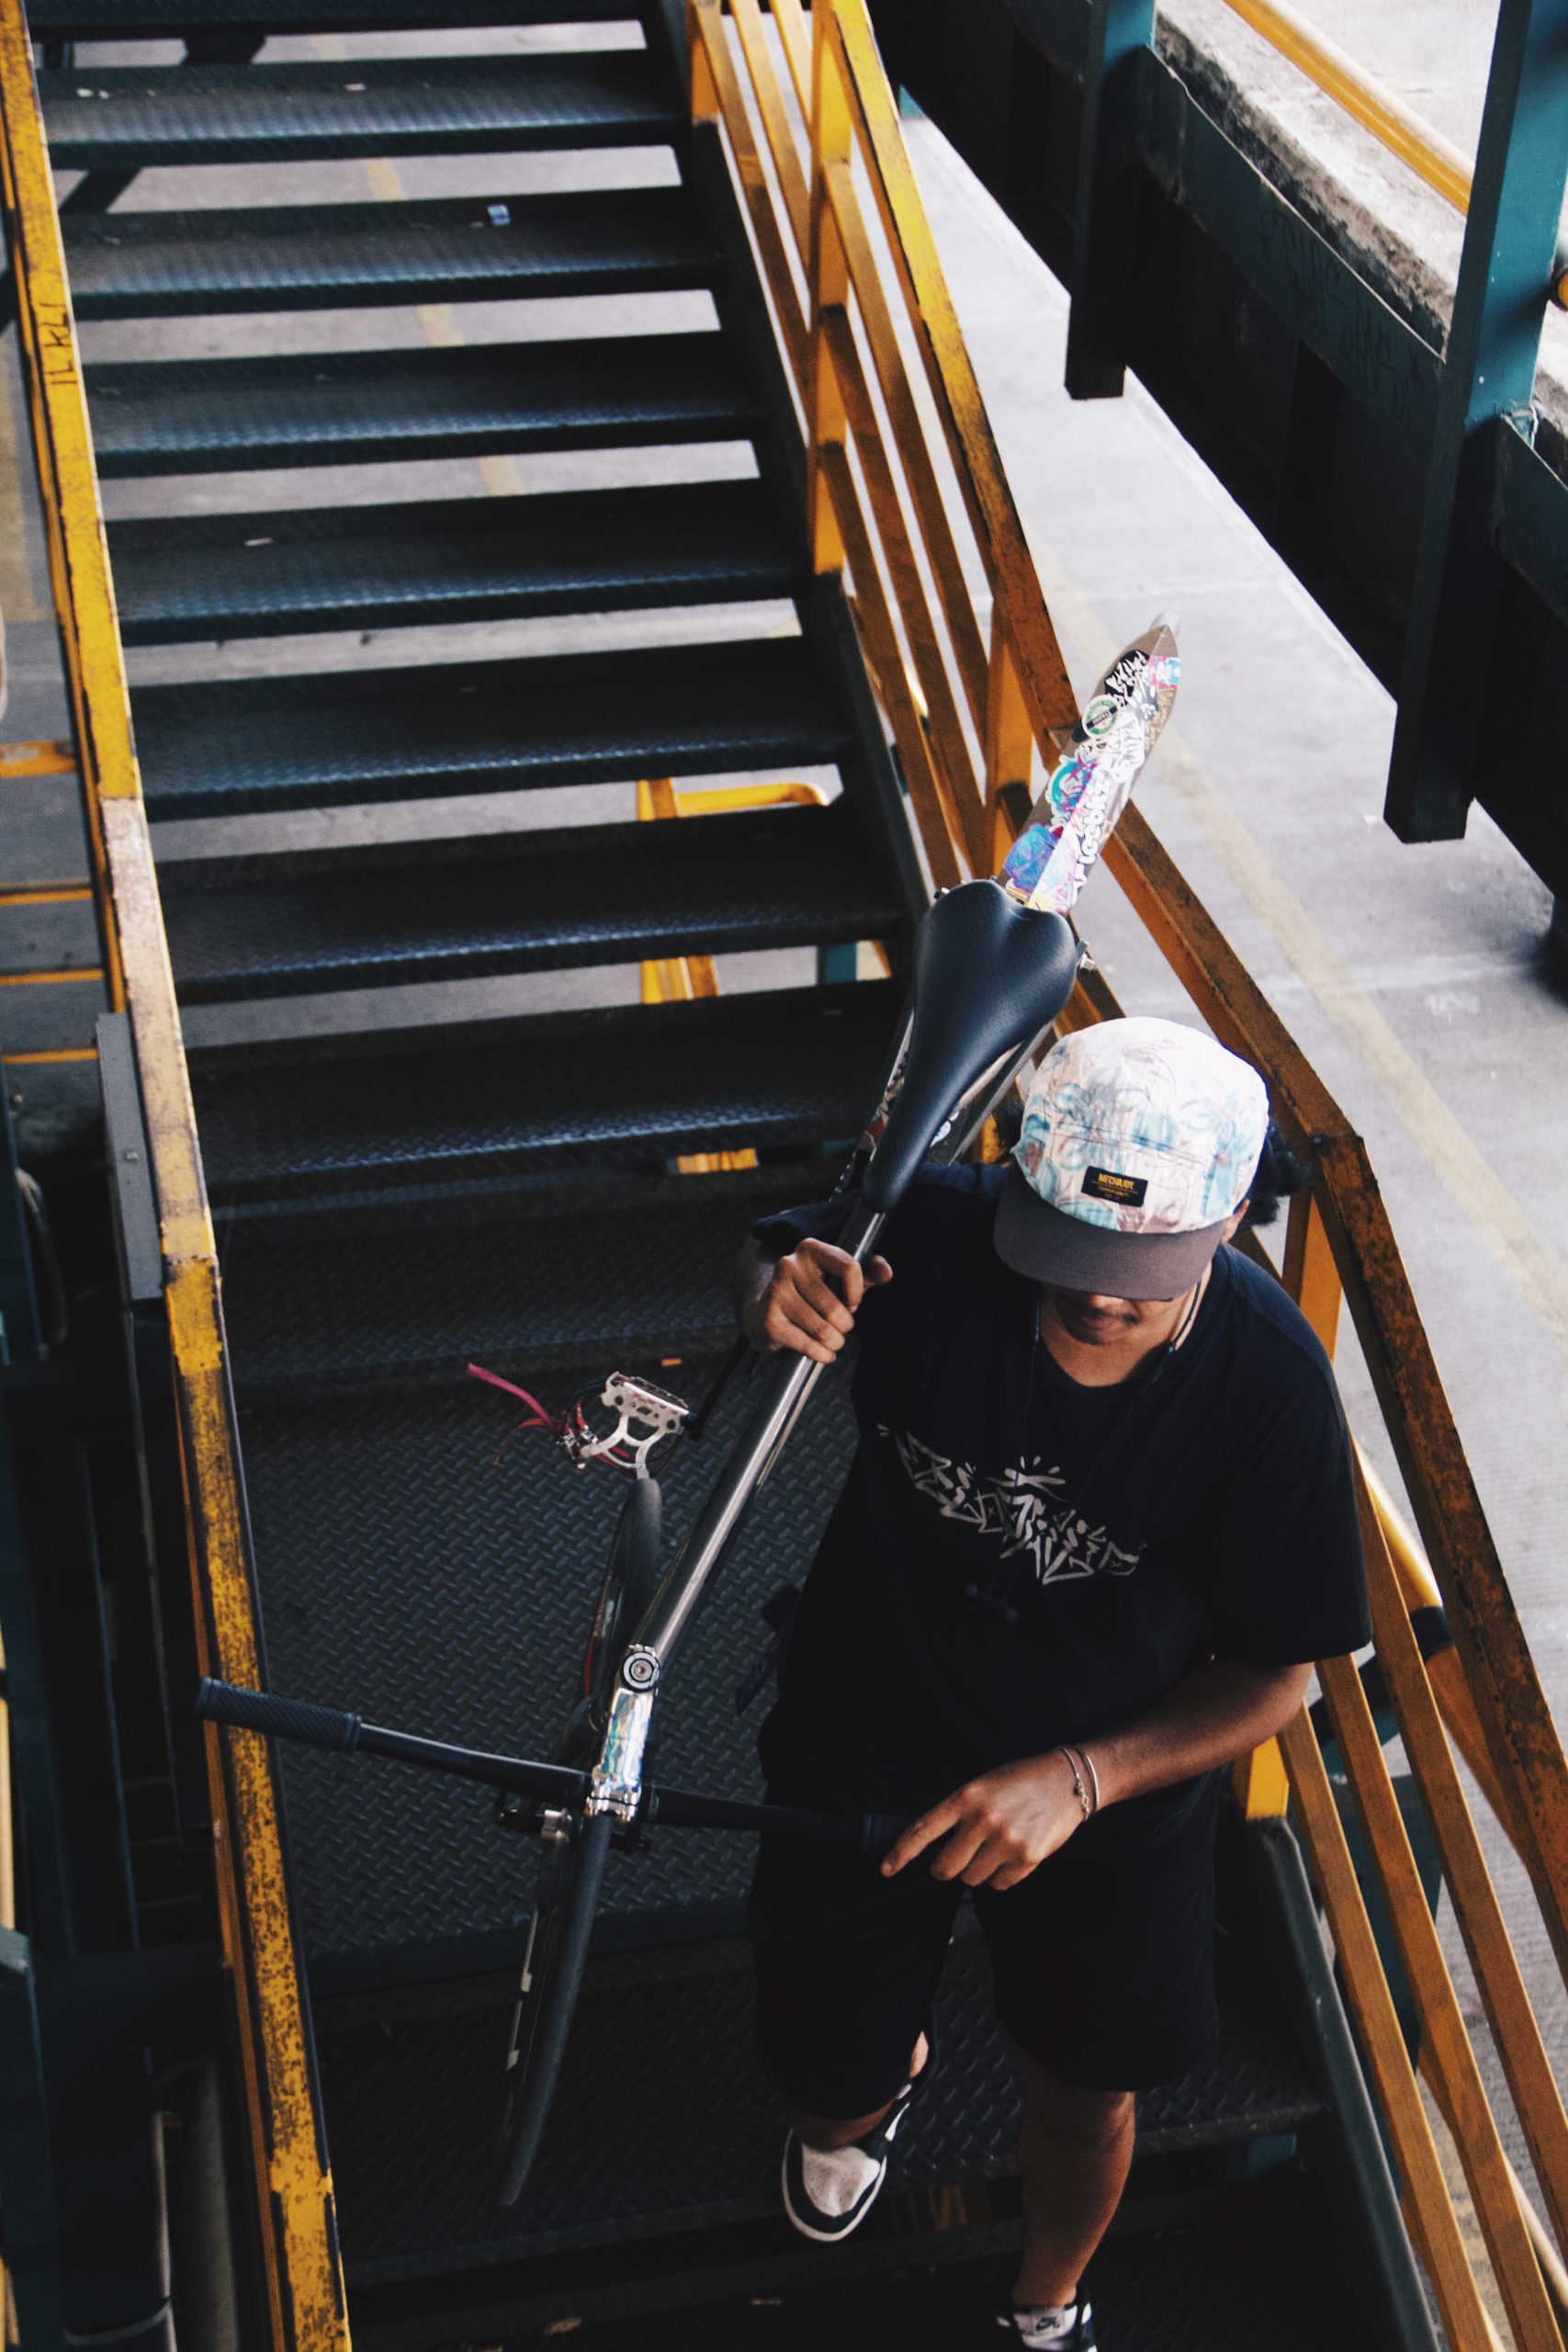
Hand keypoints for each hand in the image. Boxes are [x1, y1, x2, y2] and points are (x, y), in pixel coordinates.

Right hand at [745, 1238, 892, 1364]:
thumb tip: (886, 1272)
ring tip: (832, 1340)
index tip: (852, 1303)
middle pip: (837, 1308)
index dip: (856, 1293)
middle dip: (845, 1325)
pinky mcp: (769, 1319)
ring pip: (823, 1329)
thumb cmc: (811, 1294)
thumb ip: (868, 1273)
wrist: (764, 1311)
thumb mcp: (841, 1278)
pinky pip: (808, 1345)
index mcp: (810, 1249)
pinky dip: (821, 1354)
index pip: (849, 1267)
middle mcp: (789, 1265)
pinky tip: (823, 1353)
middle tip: (839, 1326)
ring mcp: (776, 1292)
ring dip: (835, 1342)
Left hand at [881, 1753, 1085, 1891]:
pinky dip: (1001, 1877)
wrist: (1067, 1781)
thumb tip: (935, 1848)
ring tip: (996, 1847)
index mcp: (966, 1797)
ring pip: (972, 1879)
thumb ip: (959, 1814)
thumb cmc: (1020, 1782)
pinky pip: (999, 1885)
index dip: (901, 1853)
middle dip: (948, 1868)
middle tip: (961, 1857)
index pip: (923, 1830)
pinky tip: (1013, 1854)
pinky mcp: (1027, 1858)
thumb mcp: (983, 1786)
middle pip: (945, 1868)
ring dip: (978, 1870)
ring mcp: (1005, 1841)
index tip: (886, 1869)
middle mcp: (982, 1819)